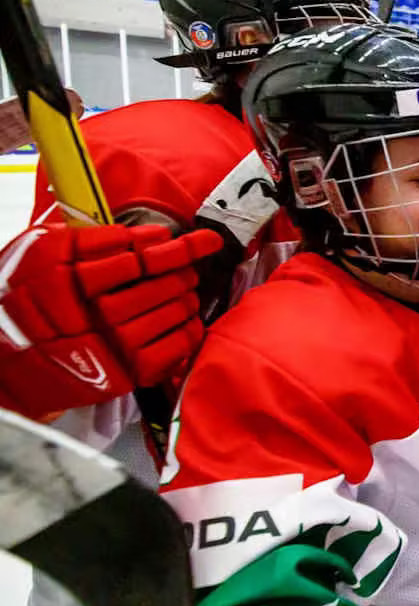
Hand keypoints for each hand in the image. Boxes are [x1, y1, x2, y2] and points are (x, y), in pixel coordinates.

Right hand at [0, 224, 222, 418]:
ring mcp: (118, 342)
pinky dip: (191, 328)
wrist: (27, 367)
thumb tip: (156, 235)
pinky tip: (184, 321)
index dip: (177, 247)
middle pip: (163, 283)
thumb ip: (98, 242)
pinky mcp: (133, 370)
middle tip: (187, 270)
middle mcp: (98, 312)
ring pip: (176, 309)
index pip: (139, 259)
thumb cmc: (47, 307)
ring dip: (188, 298)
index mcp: (76, 280)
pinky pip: (180, 342)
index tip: (202, 239)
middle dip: (184, 272)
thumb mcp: (54, 260)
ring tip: (184, 295)